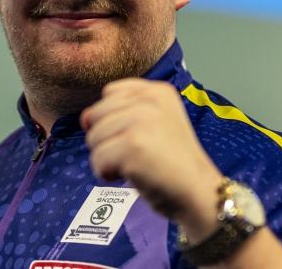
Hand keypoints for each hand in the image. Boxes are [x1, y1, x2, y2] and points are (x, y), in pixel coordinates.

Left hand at [80, 78, 223, 239]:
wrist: (197, 192)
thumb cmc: (174, 163)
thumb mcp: (157, 121)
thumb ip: (124, 111)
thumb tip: (84, 118)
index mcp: (157, 90)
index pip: (109, 93)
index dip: (113, 119)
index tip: (137, 136)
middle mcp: (149, 99)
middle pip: (96, 115)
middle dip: (108, 140)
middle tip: (137, 153)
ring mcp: (141, 121)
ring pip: (93, 138)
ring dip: (107, 158)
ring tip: (136, 164)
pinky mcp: (133, 146)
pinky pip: (97, 160)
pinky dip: (108, 174)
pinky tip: (132, 175)